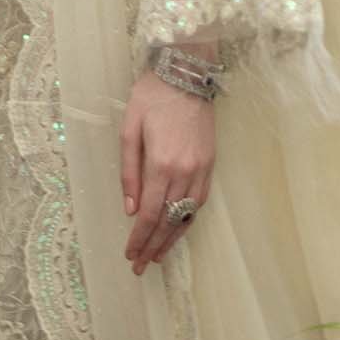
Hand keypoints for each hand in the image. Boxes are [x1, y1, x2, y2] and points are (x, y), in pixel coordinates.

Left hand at [120, 70, 214, 275]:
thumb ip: (128, 171)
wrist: (187, 72)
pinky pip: (200, 200)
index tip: (130, 255)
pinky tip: (178, 228)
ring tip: (158, 255)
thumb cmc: (151, 96)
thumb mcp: (129, 129)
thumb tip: (129, 208)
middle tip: (140, 266)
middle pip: (168, 219)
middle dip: (153, 246)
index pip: (148, 213)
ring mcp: (201, 169)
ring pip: (187, 214)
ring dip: (172, 238)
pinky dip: (188, 218)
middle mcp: (184, 171)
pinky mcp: (211, 163)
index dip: (138, 238)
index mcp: (161, 164)